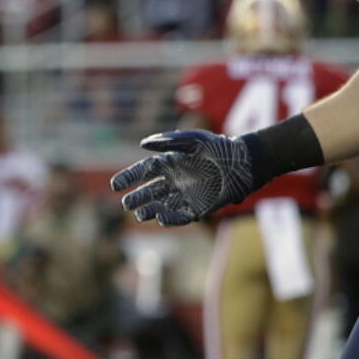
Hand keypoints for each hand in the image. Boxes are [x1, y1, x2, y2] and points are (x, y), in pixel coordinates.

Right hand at [110, 130, 255, 224]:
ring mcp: (186, 195)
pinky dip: (169, 219)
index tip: (115, 185)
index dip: (129, 177)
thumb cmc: (218, 147)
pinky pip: (180, 216)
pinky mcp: (199, 208)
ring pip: (162, 205)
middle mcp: (175, 180)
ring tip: (139, 215)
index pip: (144, 171)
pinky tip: (159, 219)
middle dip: (137, 197)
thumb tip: (142, 145)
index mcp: (171, 162)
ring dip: (150, 210)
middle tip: (125, 204)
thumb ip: (167, 142)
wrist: (243, 164)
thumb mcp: (192, 140)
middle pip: (150, 191)